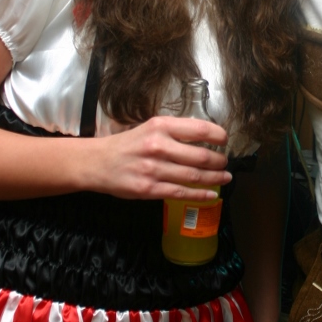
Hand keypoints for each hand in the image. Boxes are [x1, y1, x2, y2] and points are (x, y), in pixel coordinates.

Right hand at [83, 114, 231, 200]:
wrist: (96, 163)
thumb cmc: (126, 145)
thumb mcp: (149, 128)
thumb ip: (175, 132)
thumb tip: (205, 138)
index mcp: (160, 126)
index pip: (200, 129)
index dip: (219, 136)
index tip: (225, 141)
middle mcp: (158, 146)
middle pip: (202, 156)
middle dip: (220, 161)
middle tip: (225, 163)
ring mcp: (154, 169)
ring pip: (194, 176)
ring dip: (215, 178)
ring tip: (225, 177)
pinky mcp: (149, 189)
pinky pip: (181, 193)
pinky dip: (200, 195)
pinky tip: (211, 194)